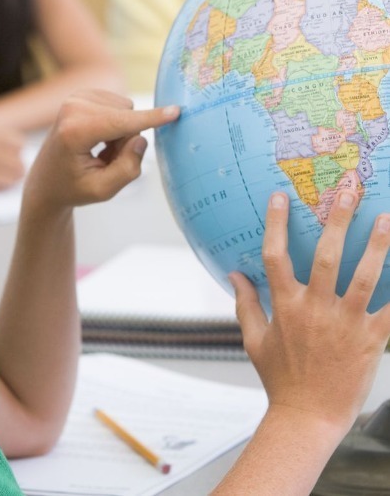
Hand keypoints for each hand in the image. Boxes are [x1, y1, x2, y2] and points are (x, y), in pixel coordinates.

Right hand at [0, 127, 25, 192]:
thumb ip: (0, 143)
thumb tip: (24, 162)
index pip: (19, 144)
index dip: (18, 151)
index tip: (13, 154)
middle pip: (18, 164)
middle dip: (18, 168)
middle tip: (17, 171)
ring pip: (10, 180)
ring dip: (11, 180)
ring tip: (9, 180)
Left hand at [23, 90, 178, 211]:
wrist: (46, 180)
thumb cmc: (73, 188)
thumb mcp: (102, 190)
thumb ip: (126, 169)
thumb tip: (140, 139)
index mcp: (74, 132)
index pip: (121, 123)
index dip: (151, 119)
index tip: (175, 112)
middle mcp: (72, 107)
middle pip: (127, 115)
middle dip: (126, 139)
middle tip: (104, 160)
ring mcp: (75, 97)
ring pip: (125, 109)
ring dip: (120, 132)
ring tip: (98, 151)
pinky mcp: (82, 94)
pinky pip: (118, 105)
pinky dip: (115, 124)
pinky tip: (96, 139)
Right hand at [231, 191, 389, 436]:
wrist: (308, 417)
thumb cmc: (279, 378)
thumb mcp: (253, 340)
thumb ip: (244, 304)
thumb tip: (233, 275)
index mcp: (284, 306)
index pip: (275, 256)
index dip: (276, 224)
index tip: (280, 196)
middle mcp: (314, 309)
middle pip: (326, 256)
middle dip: (337, 220)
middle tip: (348, 190)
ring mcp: (344, 324)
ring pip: (364, 277)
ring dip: (377, 246)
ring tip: (386, 218)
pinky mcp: (371, 341)